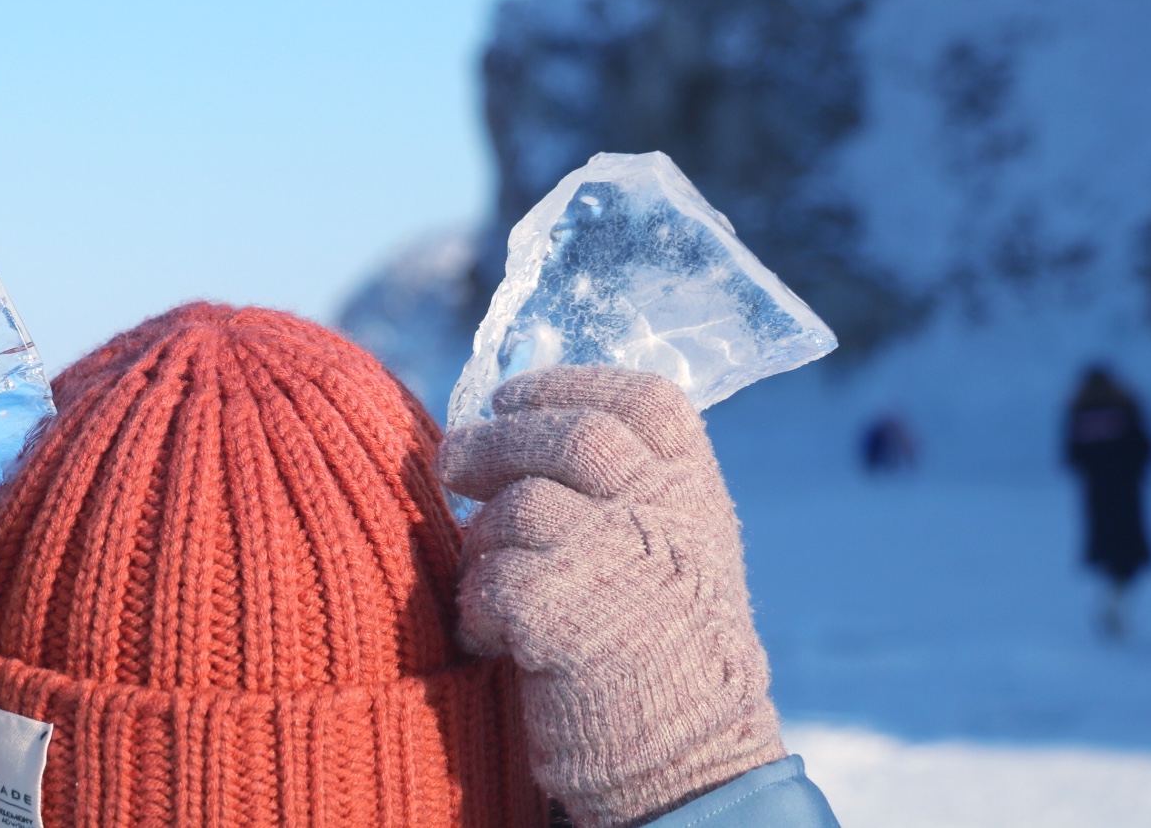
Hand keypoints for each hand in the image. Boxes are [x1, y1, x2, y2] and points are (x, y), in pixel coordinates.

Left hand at [439, 367, 783, 827]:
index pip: (647, 400)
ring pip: (523, 505)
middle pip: (575, 436)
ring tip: (484, 571)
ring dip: (484, 536)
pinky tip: (489, 632)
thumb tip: (513, 420)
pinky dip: (477, 604)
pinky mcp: (571, 616)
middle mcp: (672, 517)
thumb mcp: (670, 552)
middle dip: (498, 440)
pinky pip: (493, 580)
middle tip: (452, 459)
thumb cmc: (657, 651)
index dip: (568, 385)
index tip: (510, 396)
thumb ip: (621, 487)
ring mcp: (625, 562)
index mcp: (697, 495)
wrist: (685, 765)